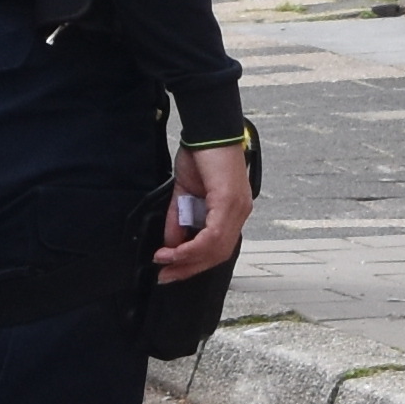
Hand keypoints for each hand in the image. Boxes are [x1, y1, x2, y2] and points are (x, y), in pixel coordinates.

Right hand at [162, 140, 253, 283]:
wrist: (208, 128)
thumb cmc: (200, 154)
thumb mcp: (184, 192)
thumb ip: (178, 219)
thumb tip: (169, 243)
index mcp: (232, 210)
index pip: (218, 248)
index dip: (194, 263)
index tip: (171, 271)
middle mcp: (240, 212)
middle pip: (218, 254)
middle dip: (189, 268)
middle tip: (165, 275)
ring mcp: (237, 207)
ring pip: (216, 249)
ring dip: (187, 259)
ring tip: (164, 261)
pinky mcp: (229, 201)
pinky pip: (212, 235)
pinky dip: (191, 247)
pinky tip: (175, 250)